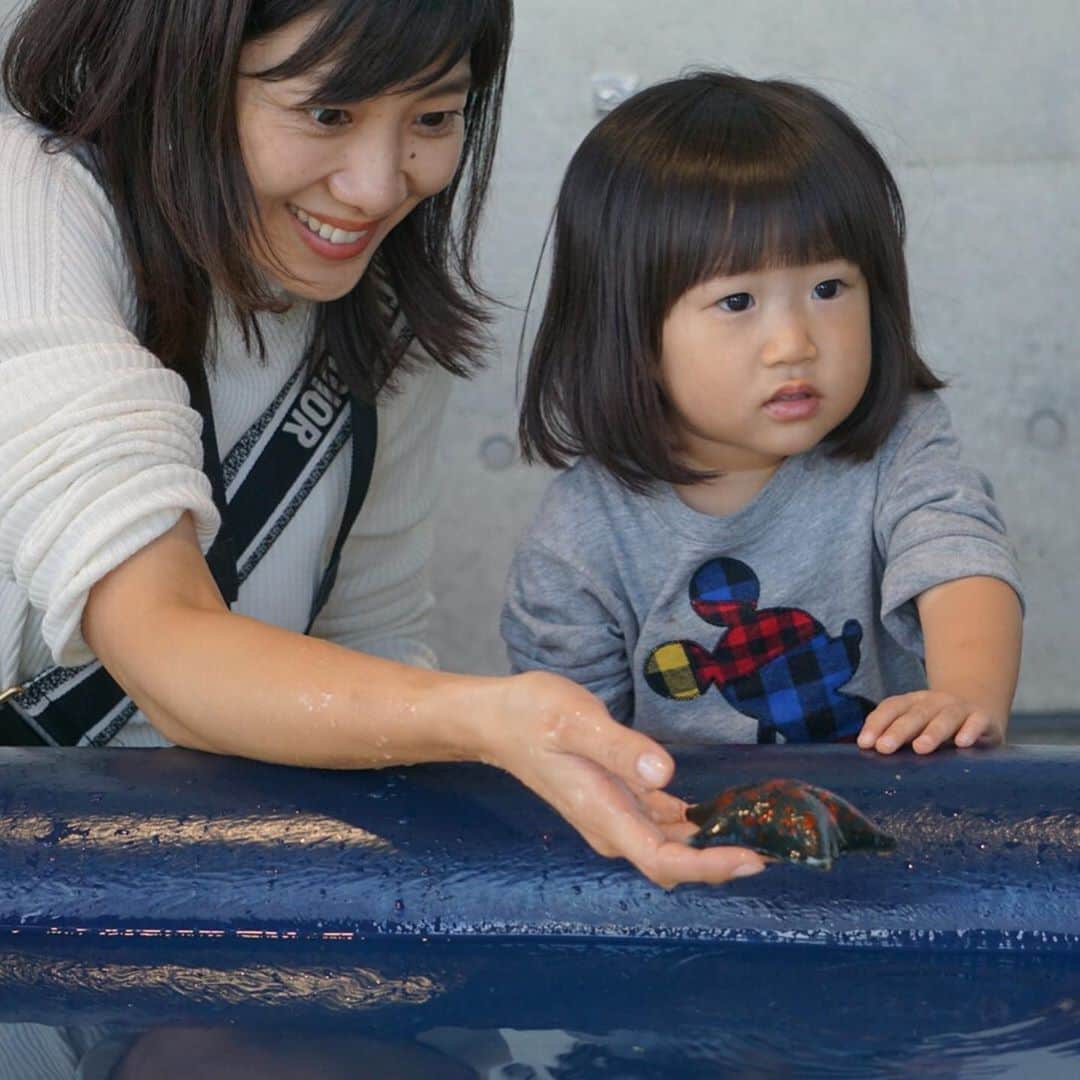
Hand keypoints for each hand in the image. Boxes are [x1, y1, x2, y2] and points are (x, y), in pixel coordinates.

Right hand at [478, 671, 767, 888]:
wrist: (498, 720)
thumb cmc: (532, 715)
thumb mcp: (576, 721)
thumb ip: (620, 748)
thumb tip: (664, 776)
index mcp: (602, 814)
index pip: (661, 861)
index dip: (708, 867)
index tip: (752, 858)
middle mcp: (611, 825)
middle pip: (673, 862)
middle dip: (723, 860)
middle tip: (779, 843)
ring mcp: (614, 815)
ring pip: (671, 846)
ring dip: (713, 844)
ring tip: (764, 827)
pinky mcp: (618, 800)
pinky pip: (663, 824)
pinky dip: (694, 823)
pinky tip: (724, 809)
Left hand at [857, 690, 1004, 754]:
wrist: (979, 707)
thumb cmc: (937, 724)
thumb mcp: (915, 726)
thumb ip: (895, 735)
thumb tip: (867, 750)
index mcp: (912, 702)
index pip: (891, 708)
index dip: (877, 723)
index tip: (865, 743)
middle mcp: (934, 702)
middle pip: (915, 714)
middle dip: (898, 730)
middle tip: (884, 747)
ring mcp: (959, 708)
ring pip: (945, 717)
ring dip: (932, 732)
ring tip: (920, 748)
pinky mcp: (983, 718)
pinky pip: (977, 722)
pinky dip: (970, 730)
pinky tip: (962, 743)